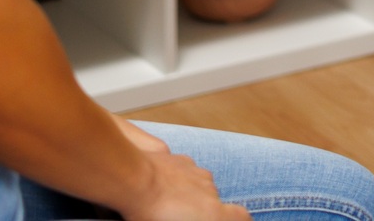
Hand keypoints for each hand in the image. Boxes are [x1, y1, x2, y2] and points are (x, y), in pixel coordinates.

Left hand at [116, 120, 251, 220]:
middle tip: (183, 216)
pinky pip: (187, 173)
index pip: (241, 217)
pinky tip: (164, 188)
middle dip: (204, 210)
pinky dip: (180, 181)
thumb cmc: (148, 213)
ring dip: (192, 195)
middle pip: (216, 202)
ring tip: (170, 204)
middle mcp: (210, 189)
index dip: (240, 220)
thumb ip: (197, 217)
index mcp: (212, 212)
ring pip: (202, 186)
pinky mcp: (182, 159)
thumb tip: (198, 214)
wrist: (132, 180)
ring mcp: (197, 172)